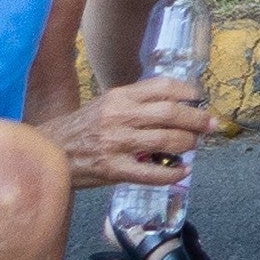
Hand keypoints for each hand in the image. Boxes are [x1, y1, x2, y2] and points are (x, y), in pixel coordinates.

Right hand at [42, 75, 207, 187]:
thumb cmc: (82, 128)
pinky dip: (173, 173)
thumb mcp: (106, 104)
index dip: (188, 92)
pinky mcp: (114, 169)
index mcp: (118, 96)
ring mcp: (116, 143)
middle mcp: (119, 116)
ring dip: (188, 144)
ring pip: (166, 141)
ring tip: (193, 146)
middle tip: (211, 124)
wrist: (48, 151)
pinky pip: (152, 173)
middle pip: (171, 113)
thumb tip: (176, 105)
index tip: (201, 100)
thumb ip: (136, 102)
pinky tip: (181, 172)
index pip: (163, 87)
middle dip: (198, 119)